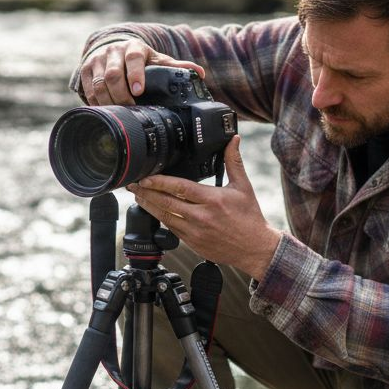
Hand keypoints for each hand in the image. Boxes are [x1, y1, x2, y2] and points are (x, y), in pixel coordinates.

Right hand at [81, 39, 205, 105]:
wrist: (113, 49)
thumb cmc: (139, 59)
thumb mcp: (157, 60)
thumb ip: (175, 67)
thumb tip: (199, 74)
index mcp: (133, 47)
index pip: (134, 57)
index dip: (135, 74)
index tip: (139, 91)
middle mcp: (113, 51)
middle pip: (113, 74)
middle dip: (121, 94)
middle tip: (130, 108)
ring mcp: (97, 60)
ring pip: (99, 83)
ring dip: (108, 101)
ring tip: (119, 113)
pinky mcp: (85, 70)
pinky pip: (88, 89)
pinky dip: (96, 102)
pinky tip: (105, 112)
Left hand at [126, 135, 281, 279]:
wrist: (255, 248)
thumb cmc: (249, 218)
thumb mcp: (243, 187)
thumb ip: (234, 162)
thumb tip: (233, 140)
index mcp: (213, 200)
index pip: (180, 188)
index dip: (160, 181)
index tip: (146, 177)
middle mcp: (201, 216)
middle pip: (166, 202)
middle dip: (146, 192)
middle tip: (133, 184)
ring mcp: (195, 232)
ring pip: (164, 217)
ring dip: (149, 206)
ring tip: (138, 196)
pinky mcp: (193, 243)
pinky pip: (171, 229)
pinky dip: (160, 219)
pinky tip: (153, 211)